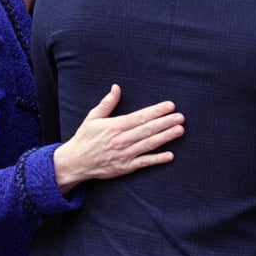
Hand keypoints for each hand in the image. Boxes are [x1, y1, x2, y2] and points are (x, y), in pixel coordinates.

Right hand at [53, 84, 184, 193]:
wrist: (75, 161)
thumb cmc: (85, 138)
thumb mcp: (92, 117)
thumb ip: (107, 103)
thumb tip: (116, 87)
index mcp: (114, 126)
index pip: (140, 117)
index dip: (156, 111)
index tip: (170, 106)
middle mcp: (121, 140)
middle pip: (147, 130)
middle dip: (165, 122)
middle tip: (180, 117)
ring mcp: (124, 154)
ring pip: (148, 144)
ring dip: (165, 137)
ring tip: (179, 130)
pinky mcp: (125, 167)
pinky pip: (144, 163)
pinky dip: (157, 159)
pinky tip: (170, 155)